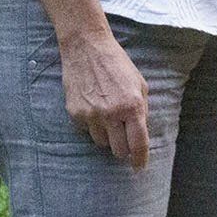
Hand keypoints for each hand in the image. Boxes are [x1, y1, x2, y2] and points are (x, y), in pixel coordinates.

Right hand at [58, 29, 150, 167]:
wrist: (87, 49)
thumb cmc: (118, 65)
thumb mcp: (139, 85)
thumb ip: (141, 110)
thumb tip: (140, 134)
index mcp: (132, 106)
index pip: (138, 144)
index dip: (140, 159)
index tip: (139, 167)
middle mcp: (112, 114)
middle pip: (119, 151)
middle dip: (124, 150)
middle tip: (125, 142)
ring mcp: (91, 115)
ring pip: (102, 143)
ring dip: (108, 136)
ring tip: (109, 117)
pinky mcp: (75, 114)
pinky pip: (86, 131)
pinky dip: (92, 126)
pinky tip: (94, 108)